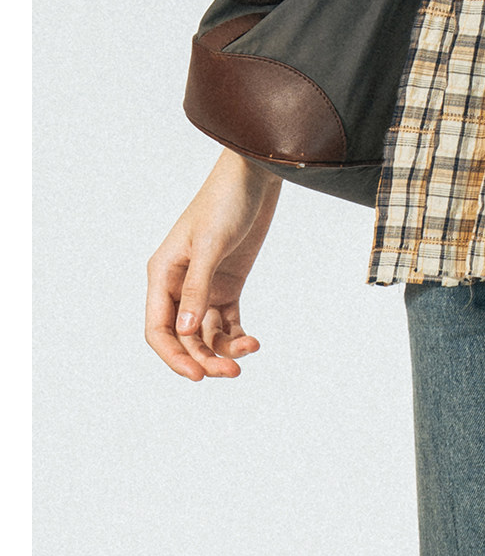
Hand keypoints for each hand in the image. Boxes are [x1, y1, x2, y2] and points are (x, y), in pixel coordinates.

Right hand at [146, 149, 281, 380]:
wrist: (253, 180)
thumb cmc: (225, 203)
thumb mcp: (211, 246)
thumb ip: (197, 289)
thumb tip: (186, 331)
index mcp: (162, 274)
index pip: (158, 329)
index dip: (173, 357)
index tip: (197, 376)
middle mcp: (178, 286)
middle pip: (184, 339)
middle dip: (205, 359)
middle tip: (232, 372)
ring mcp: (204, 289)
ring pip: (207, 336)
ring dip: (224, 351)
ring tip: (249, 352)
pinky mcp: (227, 288)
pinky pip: (228, 325)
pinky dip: (238, 338)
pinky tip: (254, 342)